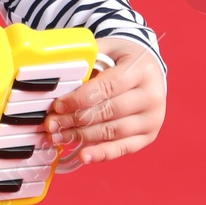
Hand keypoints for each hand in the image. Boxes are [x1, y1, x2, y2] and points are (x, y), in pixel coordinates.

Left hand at [45, 37, 165, 164]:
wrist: (150, 70)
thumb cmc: (124, 59)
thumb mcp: (108, 49)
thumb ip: (87, 60)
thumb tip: (58, 74)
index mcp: (141, 70)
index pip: (108, 87)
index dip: (80, 98)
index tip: (58, 105)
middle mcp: (151, 96)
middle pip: (109, 111)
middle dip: (76, 119)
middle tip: (52, 123)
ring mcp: (152, 118)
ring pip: (114, 131)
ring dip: (83, 136)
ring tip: (59, 136)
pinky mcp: (149, 135)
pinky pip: (124, 148)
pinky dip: (102, 153)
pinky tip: (83, 155)